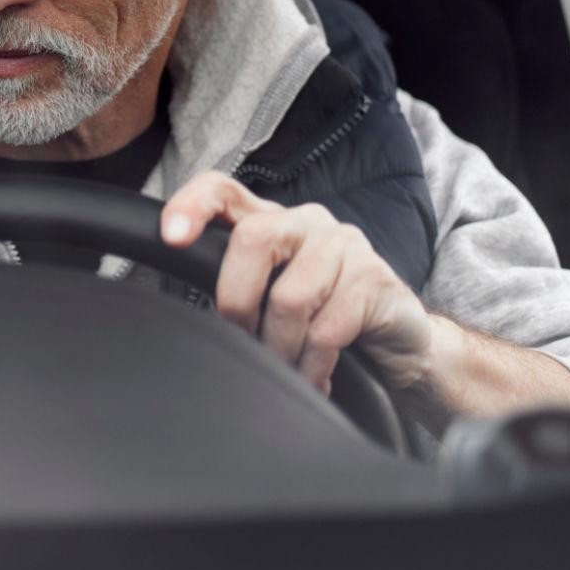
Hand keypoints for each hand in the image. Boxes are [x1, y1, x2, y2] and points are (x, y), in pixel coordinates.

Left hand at [158, 172, 434, 395]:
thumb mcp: (270, 297)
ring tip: (285, 368)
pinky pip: (325, 331)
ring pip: (289, 297)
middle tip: (244, 339)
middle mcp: (306, 222)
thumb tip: (184, 318)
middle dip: (236, 301)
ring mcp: (345, 245)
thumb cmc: (322, 318)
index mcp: (270, 221)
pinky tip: (314, 377)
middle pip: (253, 239)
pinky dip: (311, 366)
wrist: (399, 342)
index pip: (222, 191)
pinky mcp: (374, 280)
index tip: (171, 237)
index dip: (192, 206)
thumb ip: (234, 289)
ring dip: (279, 348)